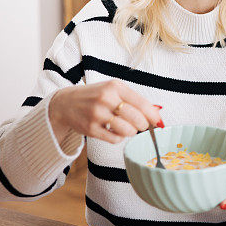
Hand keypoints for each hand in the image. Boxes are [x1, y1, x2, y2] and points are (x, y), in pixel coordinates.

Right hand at [48, 80, 163, 144]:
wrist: (66, 103)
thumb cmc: (96, 96)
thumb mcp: (113, 90)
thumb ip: (133, 99)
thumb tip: (157, 112)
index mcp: (115, 86)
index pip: (141, 103)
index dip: (153, 115)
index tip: (159, 121)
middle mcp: (106, 98)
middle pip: (137, 118)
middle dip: (143, 125)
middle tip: (141, 125)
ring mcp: (97, 114)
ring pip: (127, 131)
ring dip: (131, 132)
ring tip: (128, 128)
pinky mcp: (90, 129)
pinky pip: (114, 139)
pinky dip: (119, 138)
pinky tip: (115, 131)